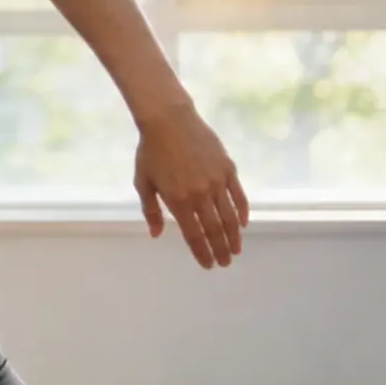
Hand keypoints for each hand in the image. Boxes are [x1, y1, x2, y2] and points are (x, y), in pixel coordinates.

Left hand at [134, 104, 249, 268]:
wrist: (169, 120)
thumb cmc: (151, 151)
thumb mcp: (143, 182)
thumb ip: (151, 210)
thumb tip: (156, 234)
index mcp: (178, 201)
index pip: (194, 235)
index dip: (202, 252)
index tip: (208, 265)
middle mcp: (200, 194)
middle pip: (214, 230)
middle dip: (220, 250)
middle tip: (225, 263)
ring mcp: (216, 181)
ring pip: (229, 216)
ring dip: (234, 236)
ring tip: (236, 250)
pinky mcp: (228, 169)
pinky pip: (238, 196)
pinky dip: (242, 212)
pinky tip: (242, 224)